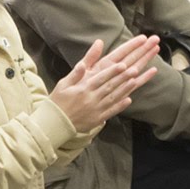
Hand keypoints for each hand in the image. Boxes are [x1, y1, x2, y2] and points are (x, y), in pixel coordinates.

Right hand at [47, 34, 162, 127]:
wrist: (54, 124)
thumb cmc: (58, 102)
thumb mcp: (63, 85)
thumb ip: (75, 74)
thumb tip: (83, 64)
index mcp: (82, 89)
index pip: (100, 78)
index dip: (112, 71)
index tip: (122, 64)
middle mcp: (91, 99)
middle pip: (109, 86)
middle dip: (122, 77)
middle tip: (134, 69)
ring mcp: (95, 110)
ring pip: (112, 97)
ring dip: (124, 89)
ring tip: (134, 80)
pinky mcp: (97, 119)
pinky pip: (111, 112)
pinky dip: (120, 106)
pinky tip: (129, 100)